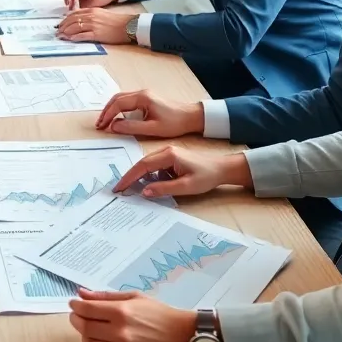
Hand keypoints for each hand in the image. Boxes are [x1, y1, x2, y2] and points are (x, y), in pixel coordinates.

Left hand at [57, 7, 133, 44]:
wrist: (128, 25)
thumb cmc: (117, 21)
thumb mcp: (102, 14)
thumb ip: (91, 16)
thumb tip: (80, 21)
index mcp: (92, 10)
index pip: (74, 14)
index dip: (65, 19)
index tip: (60, 24)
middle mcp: (91, 16)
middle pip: (72, 20)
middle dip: (63, 26)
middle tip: (57, 31)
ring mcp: (93, 25)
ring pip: (75, 27)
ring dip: (65, 32)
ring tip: (60, 36)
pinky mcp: (97, 34)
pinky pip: (82, 35)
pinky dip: (73, 37)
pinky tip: (68, 39)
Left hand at [69, 289, 195, 341]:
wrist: (182, 337)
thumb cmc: (158, 313)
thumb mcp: (134, 297)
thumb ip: (105, 296)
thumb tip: (81, 293)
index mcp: (121, 312)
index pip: (87, 310)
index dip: (76, 306)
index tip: (74, 303)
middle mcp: (120, 332)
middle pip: (84, 328)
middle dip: (76, 319)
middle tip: (77, 315)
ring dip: (84, 336)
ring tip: (90, 329)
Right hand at [96, 90, 203, 137]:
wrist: (191, 116)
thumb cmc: (174, 123)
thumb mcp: (152, 128)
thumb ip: (131, 127)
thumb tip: (113, 126)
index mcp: (142, 98)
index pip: (118, 104)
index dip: (107, 115)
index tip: (101, 126)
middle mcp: (141, 93)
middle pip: (117, 98)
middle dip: (106, 111)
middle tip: (99, 124)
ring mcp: (144, 94)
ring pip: (121, 98)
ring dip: (111, 109)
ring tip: (105, 121)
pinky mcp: (146, 98)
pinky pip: (127, 100)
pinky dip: (118, 107)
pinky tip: (116, 117)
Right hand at [113, 145, 252, 198]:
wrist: (222, 168)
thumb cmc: (207, 176)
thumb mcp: (186, 187)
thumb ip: (164, 189)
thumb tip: (144, 192)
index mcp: (168, 155)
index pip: (142, 166)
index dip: (129, 177)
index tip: (119, 187)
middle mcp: (166, 150)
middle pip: (142, 163)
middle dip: (130, 176)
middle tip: (120, 189)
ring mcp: (168, 152)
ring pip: (148, 164)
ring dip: (140, 176)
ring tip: (131, 189)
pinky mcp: (171, 157)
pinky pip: (155, 166)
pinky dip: (149, 175)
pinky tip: (148, 184)